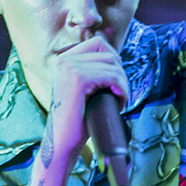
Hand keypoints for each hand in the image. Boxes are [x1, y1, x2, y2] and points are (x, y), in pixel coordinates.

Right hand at [43, 36, 128, 163]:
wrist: (62, 141)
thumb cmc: (76, 120)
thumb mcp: (83, 90)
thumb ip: (93, 72)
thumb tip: (116, 61)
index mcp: (63, 60)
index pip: (98, 43)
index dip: (113, 61)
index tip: (115, 82)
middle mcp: (64, 59)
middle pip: (107, 52)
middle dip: (120, 72)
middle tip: (119, 93)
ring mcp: (69, 67)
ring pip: (113, 64)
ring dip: (122, 84)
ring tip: (119, 101)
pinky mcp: (78, 78)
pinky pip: (112, 76)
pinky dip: (121, 90)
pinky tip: (119, 103)